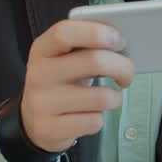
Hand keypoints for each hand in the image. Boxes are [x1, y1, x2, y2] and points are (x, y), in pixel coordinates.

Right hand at [20, 20, 134, 152]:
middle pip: (94, 61)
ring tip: (109, 98)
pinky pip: (94, 121)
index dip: (95, 32)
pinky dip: (99, 119)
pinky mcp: (51, 129)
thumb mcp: (64, 58)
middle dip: (123, 67)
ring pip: (101, 97)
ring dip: (115, 98)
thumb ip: (86, 46)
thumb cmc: (60, 82)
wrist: (34, 121)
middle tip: (128, 73)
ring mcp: (43, 103)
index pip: (64, 32)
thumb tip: (120, 41)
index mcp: (42, 49)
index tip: (117, 38)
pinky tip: (89, 115)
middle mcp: (39, 74)